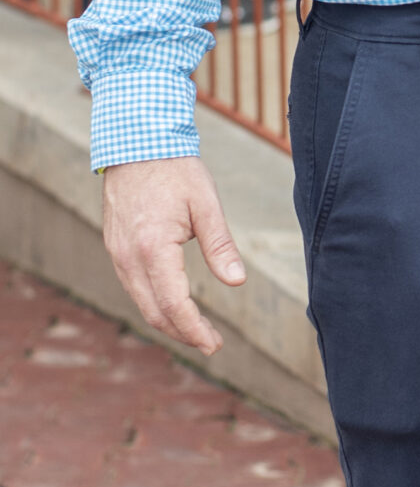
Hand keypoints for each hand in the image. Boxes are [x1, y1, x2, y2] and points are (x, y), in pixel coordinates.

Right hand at [101, 159, 246, 354]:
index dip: (194, 329)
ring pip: (141, 301)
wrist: (136, 142)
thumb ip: (220, 246)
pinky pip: (133, 285)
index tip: (215, 344)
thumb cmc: (175, 169)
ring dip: (168, 320)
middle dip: (183, 333)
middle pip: (154, 311)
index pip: (173, 304)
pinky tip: (174, 304)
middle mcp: (128, 256)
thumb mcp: (206, 204)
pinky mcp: (115, 247)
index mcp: (153, 248)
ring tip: (197, 329)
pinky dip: (154, 302)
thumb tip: (238, 282)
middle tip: (211, 343)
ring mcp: (117, 253)